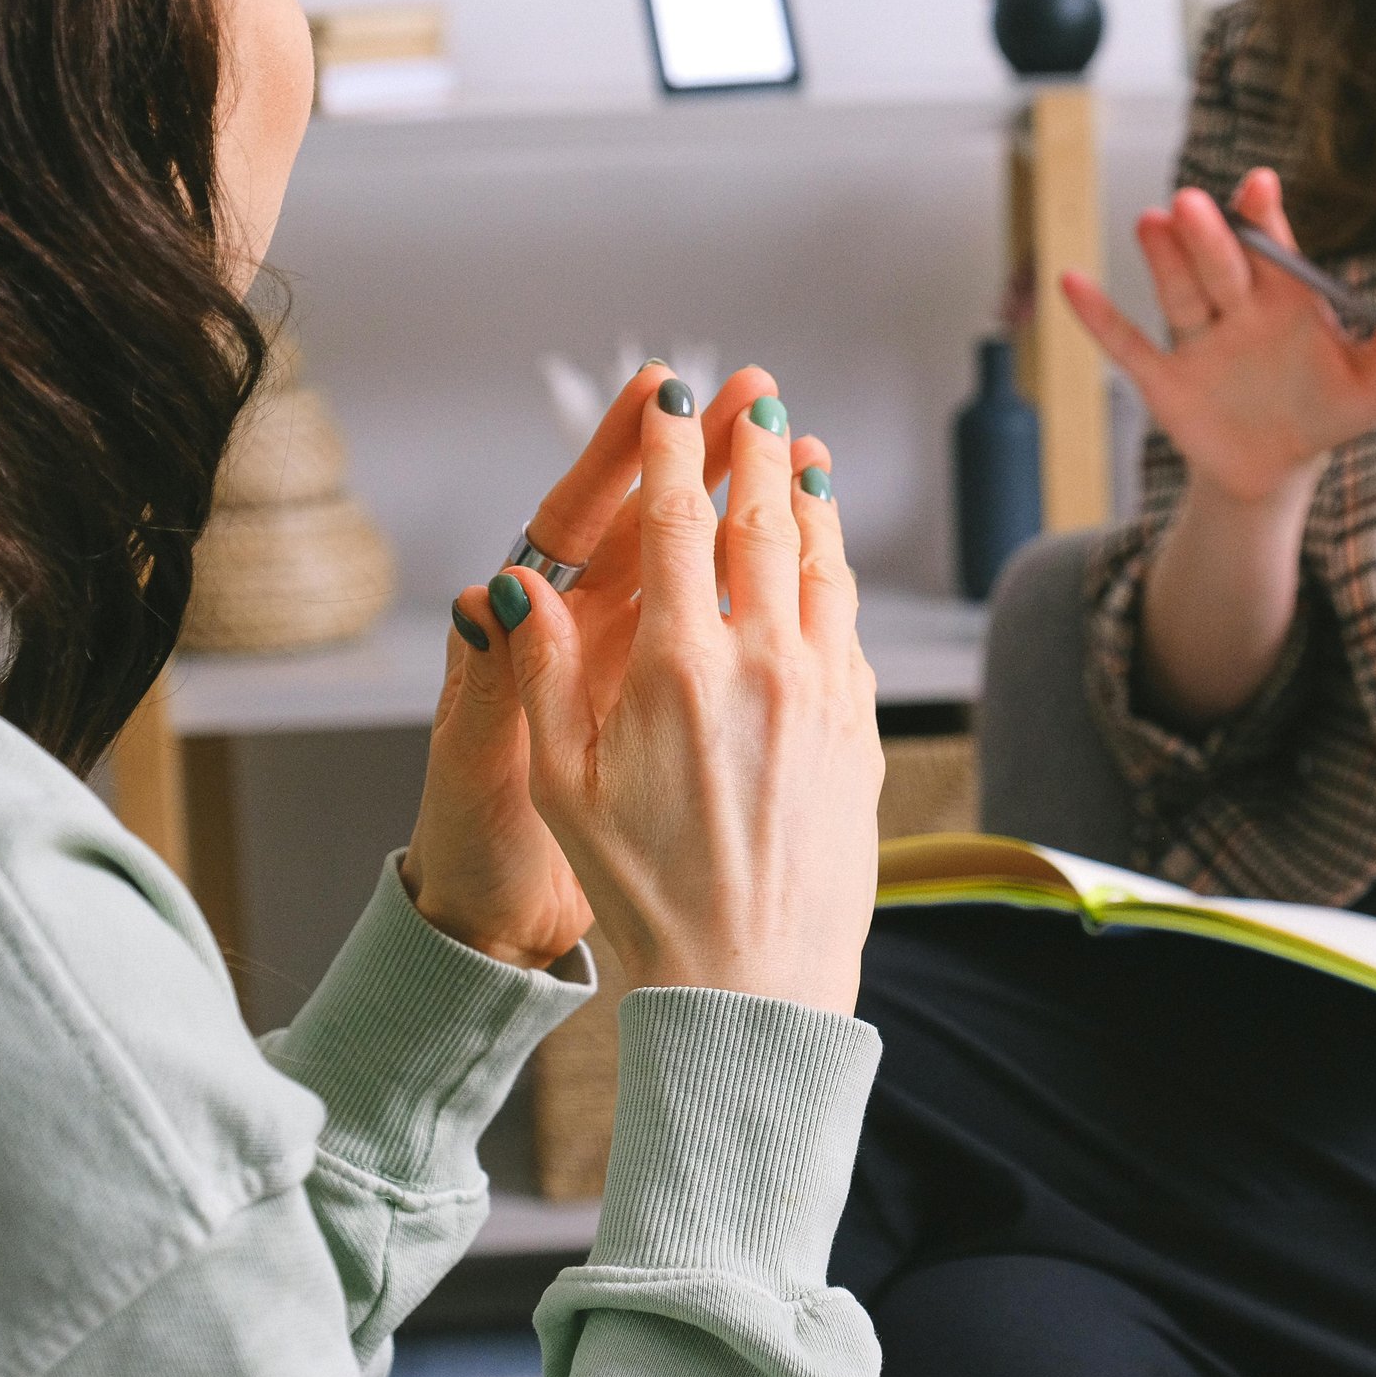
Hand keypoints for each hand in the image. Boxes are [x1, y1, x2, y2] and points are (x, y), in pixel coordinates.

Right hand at [497, 370, 882, 1014]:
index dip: (672, 448)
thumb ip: (541, 673)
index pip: (675, 523)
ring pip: (824, 569)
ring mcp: (825, 695)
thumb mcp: (563, 787)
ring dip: (811, 503)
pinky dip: (837, 578)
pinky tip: (829, 568)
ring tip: (805, 458)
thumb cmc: (645, 894)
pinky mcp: (862, 731)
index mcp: (678, 669)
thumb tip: (513, 583)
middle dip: (756, 452)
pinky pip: (851, 629)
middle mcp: (764, 665)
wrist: (753, 982)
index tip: (672, 395)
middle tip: (757, 401)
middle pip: (764, 525)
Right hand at [1061, 168, 1375, 505]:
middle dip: (1209, 237)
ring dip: (1163, 260)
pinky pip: (1128, 345)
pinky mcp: (1164, 378)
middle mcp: (1236, 307)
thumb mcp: (1371, 386)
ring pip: (1178, 293)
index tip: (1259, 186)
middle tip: (1195, 204)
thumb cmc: (1323, 413)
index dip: (1264, 219)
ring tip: (1151, 222)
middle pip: (1220, 265)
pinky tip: (1072, 283)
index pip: (1273, 249)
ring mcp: (1197, 340)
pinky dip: (1099, 318)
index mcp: (1285, 299)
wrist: (1276, 468)